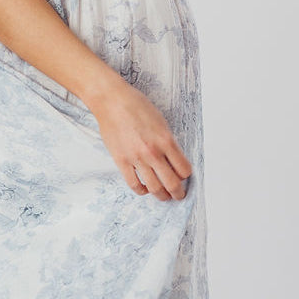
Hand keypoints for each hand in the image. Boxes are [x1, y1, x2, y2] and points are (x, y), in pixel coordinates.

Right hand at [88, 76, 191, 199]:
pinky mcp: (121, 161)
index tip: (184, 176)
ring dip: (162, 196)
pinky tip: (144, 190)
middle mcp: (153, 152)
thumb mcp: (161, 121)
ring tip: (164, 196)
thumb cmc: (136, 106)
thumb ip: (167, 141)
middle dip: (178, 193)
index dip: (186, 175)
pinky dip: (141, 191)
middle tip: (179, 195)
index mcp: (166, 140)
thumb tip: (173, 159)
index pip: (184, 169)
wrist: (112, 101)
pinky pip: (134, 184)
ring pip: (154, 187)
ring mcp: (136, 158)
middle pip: (172, 183)